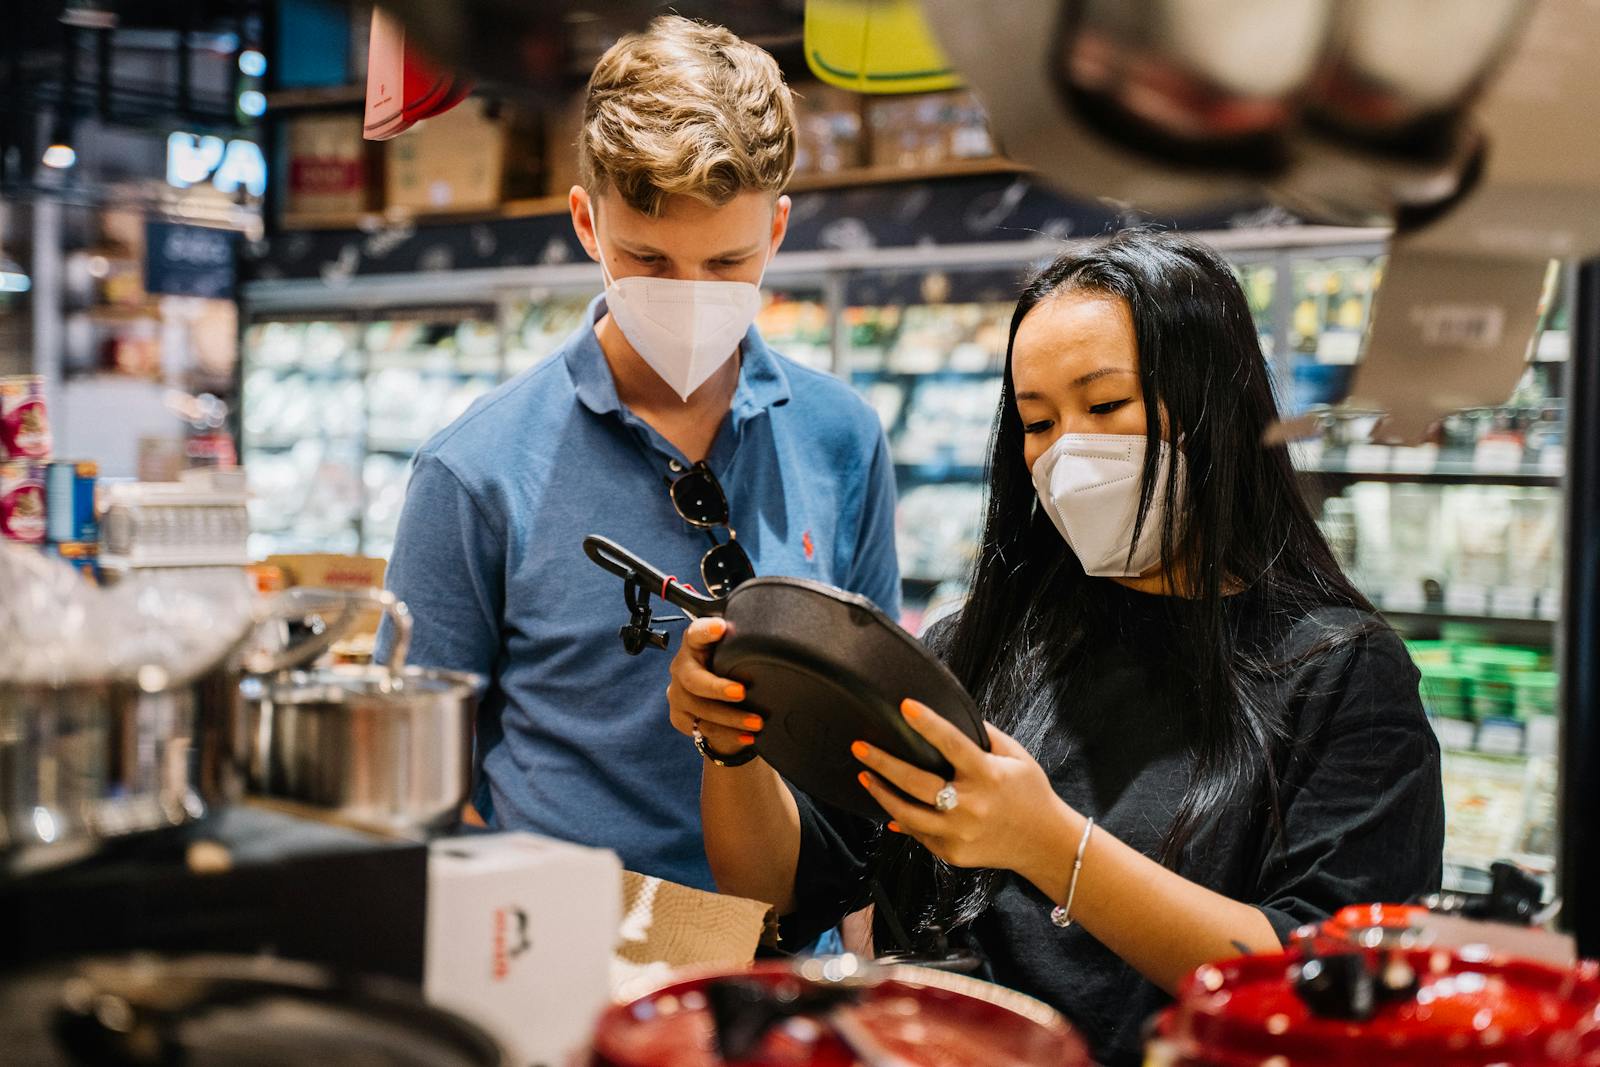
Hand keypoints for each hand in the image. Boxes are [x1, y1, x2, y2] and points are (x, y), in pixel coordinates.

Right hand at [666, 618, 763, 759]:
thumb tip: (779, 626)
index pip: (696, 633)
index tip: (721, 628)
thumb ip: (745, 639)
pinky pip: (702, 730)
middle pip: (694, 679)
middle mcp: (682, 667)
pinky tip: (747, 737)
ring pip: (700, 710)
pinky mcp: (680, 717)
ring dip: (730, 719)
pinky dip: (727, 735)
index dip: (706, 630)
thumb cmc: (729, 666)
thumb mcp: (734, 651)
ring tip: (756, 723)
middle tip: (742, 692)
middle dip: (718, 688)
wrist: (715, 699)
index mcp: (695, 644)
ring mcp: (678, 694)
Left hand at [853, 699, 1074, 874]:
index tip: (904, 706)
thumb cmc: (1030, 793)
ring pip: (908, 814)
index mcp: (988, 776)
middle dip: (883, 763)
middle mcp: (971, 806)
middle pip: (917, 783)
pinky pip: (919, 834)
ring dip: (881, 794)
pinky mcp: (952, 853)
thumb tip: (955, 713)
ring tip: (864, 776)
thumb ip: (987, 735)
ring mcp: (959, 834)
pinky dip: (901, 818)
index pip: (953, 744)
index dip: (928, 724)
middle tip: (859, 747)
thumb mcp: (1017, 757)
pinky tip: (886, 804)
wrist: (1045, 844)